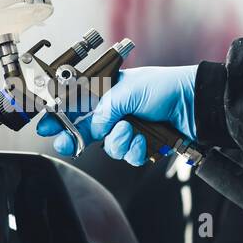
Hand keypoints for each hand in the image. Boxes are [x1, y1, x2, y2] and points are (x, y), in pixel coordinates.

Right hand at [36, 64, 197, 165]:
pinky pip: (129, 156)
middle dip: (76, 138)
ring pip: (109, 147)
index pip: (77, 104)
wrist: (196, 104)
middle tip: (66, 143)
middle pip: (86, 130)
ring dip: (119, 142)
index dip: (60, 115)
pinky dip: (136, 149)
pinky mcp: (144, 145)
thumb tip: (94, 129)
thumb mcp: (127, 91)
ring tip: (131, 131)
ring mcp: (130, 129)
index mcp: (109, 92)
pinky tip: (145, 139)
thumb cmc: (166, 87)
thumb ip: (104, 111)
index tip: (45, 125)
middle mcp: (117, 112)